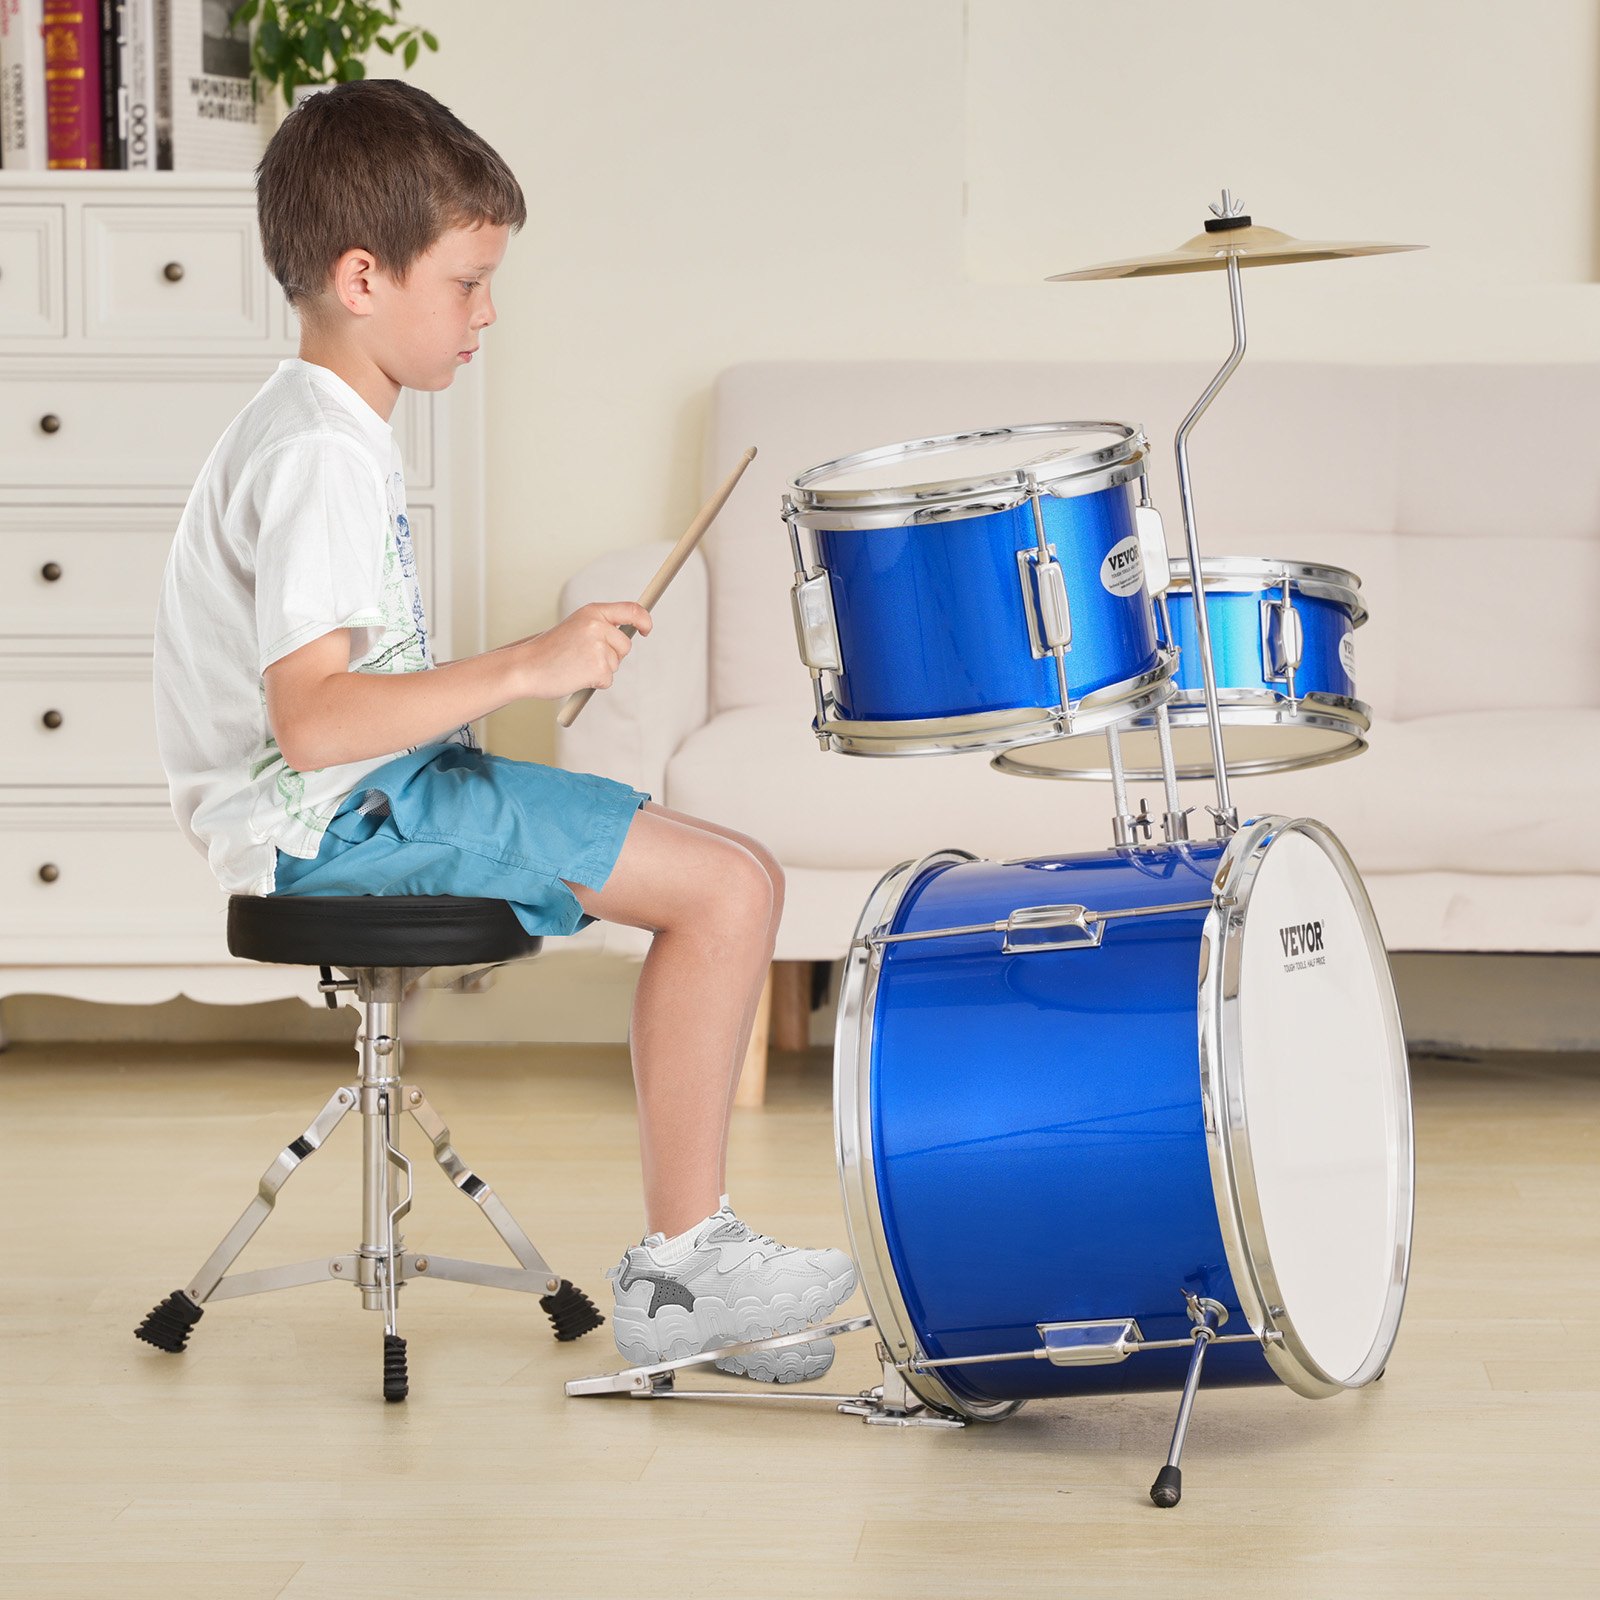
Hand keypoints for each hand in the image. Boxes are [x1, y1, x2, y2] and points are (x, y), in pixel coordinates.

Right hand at [518, 601, 652, 699]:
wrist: (526, 667)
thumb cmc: (549, 651)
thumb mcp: (576, 628)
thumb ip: (600, 627)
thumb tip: (629, 633)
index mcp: (592, 612)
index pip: (631, 610)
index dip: (644, 620)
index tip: (647, 629)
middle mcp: (597, 625)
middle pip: (626, 644)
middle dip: (613, 655)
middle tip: (585, 657)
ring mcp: (598, 646)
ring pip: (616, 663)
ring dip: (600, 670)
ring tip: (575, 666)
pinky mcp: (597, 667)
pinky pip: (608, 680)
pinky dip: (595, 683)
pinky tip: (576, 676)